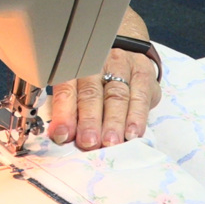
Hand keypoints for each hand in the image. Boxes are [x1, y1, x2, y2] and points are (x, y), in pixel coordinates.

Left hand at [47, 46, 161, 149]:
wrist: (128, 61)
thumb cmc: (98, 83)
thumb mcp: (80, 90)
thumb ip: (70, 110)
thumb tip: (62, 136)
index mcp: (73, 68)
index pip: (66, 89)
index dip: (64, 113)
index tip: (62, 135)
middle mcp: (96, 64)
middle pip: (91, 93)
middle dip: (89, 120)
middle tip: (88, 142)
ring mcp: (121, 67)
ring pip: (116, 95)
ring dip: (113, 122)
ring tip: (109, 142)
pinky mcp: (143, 74)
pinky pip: (140, 96)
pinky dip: (136, 117)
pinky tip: (132, 133)